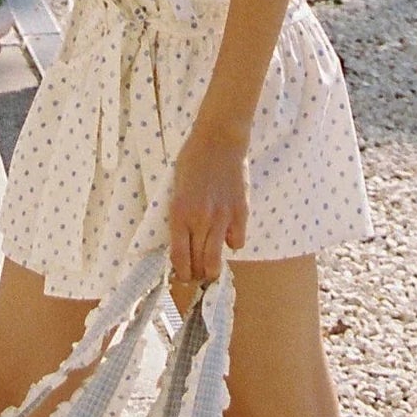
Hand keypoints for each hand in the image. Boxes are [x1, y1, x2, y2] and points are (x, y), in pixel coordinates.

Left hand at [169, 124, 248, 288]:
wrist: (219, 140)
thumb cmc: (192, 160)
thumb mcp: (176, 189)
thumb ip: (180, 216)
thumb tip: (183, 242)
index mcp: (179, 213)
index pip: (179, 257)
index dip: (181, 273)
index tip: (183, 275)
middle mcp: (200, 220)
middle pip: (199, 264)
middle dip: (197, 273)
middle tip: (197, 271)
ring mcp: (222, 218)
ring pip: (217, 260)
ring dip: (213, 267)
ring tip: (211, 264)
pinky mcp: (241, 213)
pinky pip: (237, 242)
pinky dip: (231, 242)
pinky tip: (227, 233)